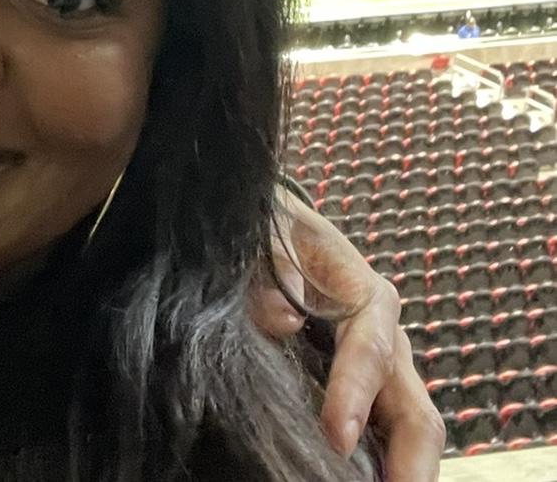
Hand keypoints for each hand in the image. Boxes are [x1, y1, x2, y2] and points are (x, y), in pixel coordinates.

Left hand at [250, 190, 443, 481]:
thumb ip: (272, 266)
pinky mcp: (370, 393)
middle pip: (416, 409)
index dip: (355, 392)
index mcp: (364, 292)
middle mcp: (386, 338)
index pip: (369, 348)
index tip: (337, 435)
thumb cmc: (274, 231)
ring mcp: (384, 372)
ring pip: (412, 431)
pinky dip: (384, 465)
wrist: (275, 229)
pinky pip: (387, 436)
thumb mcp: (269, 232)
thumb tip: (283, 319)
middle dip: (410, 460)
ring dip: (403, 470)